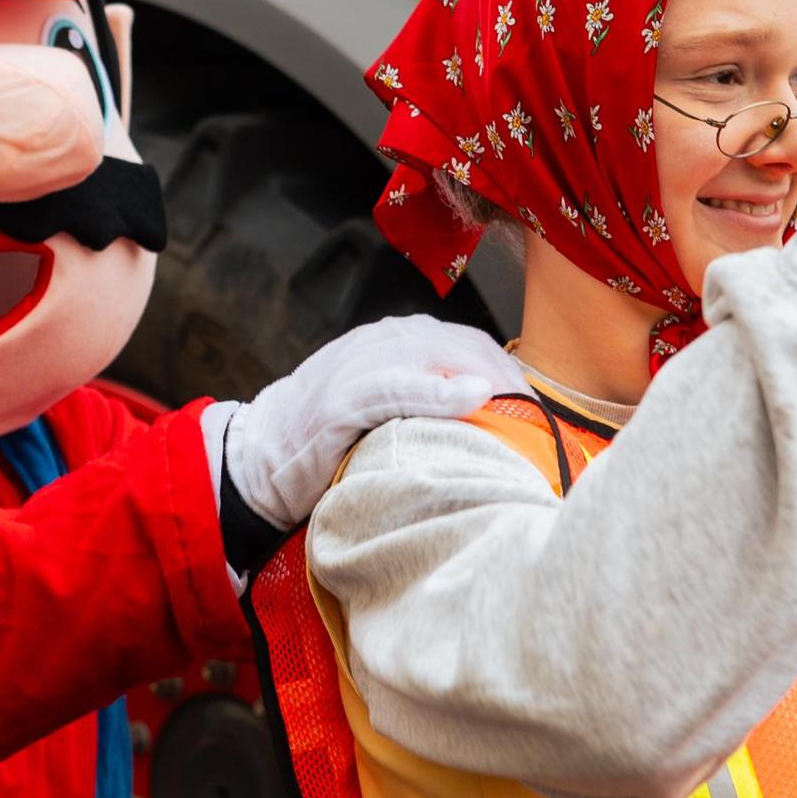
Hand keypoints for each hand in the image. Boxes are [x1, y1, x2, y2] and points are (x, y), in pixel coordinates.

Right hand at [220, 315, 515, 530]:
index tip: (537, 406)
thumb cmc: (327, 439)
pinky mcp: (341, 397)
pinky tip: (471, 399)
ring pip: (434, 355)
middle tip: (537, 418)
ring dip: (483, 377)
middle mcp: (382, 341)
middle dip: (504, 377)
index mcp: (396, 340)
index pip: (469, 342)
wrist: (258, 457)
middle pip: (462, 345)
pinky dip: (435, 391)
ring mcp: (360, 364)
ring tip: (518, 409)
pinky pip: (395, 385)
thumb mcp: (385, 406)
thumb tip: (488, 419)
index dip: (507, 370)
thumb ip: (427, 398)